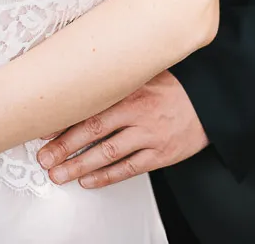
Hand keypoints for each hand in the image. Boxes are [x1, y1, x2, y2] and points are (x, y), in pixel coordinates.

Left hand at [37, 71, 207, 188]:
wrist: (212, 104)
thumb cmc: (176, 88)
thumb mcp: (147, 72)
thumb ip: (118, 74)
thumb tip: (82, 73)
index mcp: (131, 88)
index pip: (90, 104)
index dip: (64, 118)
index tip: (43, 128)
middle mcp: (138, 111)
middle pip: (93, 130)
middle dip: (64, 146)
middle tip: (44, 157)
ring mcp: (150, 135)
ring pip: (108, 153)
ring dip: (80, 165)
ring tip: (59, 174)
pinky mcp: (161, 154)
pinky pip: (129, 168)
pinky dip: (107, 176)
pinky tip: (89, 181)